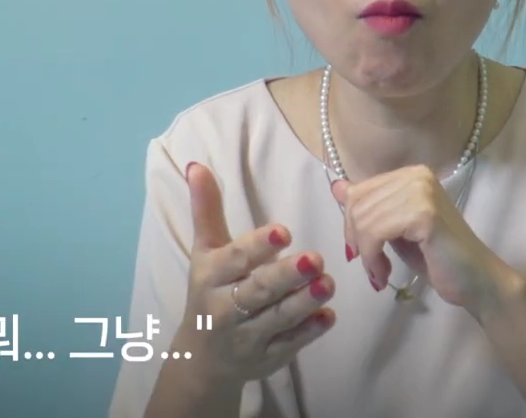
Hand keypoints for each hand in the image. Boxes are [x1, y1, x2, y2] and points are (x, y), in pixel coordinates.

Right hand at [179, 162, 336, 383]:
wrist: (201, 358)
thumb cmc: (209, 291)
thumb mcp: (205, 251)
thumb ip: (207, 210)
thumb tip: (196, 165)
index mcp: (211, 276)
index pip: (234, 259)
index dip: (258, 246)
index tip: (283, 231)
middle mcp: (225, 308)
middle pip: (258, 291)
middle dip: (286, 276)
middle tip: (315, 259)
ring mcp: (247, 336)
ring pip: (277, 319)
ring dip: (304, 302)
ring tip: (328, 283)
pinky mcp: (266, 358)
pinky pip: (289, 346)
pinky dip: (308, 333)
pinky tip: (329, 317)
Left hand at [331, 165, 505, 310]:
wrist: (475, 280)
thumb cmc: (437, 257)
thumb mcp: (395, 229)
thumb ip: (370, 207)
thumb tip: (336, 187)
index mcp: (411, 174)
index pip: (358, 192)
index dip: (351, 226)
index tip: (362, 252)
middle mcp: (417, 175)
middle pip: (357, 205)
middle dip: (357, 242)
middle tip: (373, 268)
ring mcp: (422, 192)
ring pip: (364, 221)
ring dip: (366, 256)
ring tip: (380, 274)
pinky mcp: (424, 214)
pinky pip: (376, 234)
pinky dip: (373, 259)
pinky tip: (385, 275)